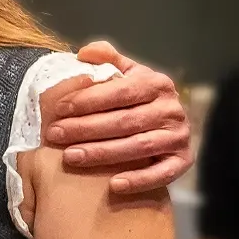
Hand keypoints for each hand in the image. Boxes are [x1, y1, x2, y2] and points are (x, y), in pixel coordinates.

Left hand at [42, 43, 191, 194]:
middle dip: (86, 128)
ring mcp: (179, 136)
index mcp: (156, 83)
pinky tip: (113, 185)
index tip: (59, 109)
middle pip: (125, 121)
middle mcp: (171, 109)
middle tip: (54, 135)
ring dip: (102, 153)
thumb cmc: (136, 99)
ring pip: (138, 146)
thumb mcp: (125, 73)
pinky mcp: (184, 160)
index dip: (88, 100)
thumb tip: (85, 53)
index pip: (120, 91)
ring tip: (70, 156)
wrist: (167, 125)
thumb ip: (107, 60)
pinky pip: (162, 173)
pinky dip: (139, 180)